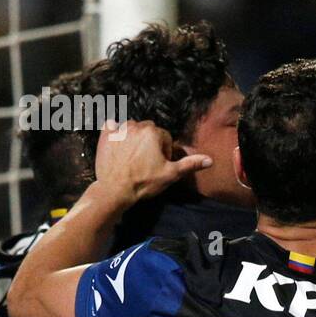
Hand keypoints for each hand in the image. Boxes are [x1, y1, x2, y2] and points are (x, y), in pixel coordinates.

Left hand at [94, 120, 210, 208]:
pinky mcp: (105, 136)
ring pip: (132, 127)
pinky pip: (111, 126)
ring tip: (133, 155)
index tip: (160, 164)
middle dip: (150, 141)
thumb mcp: (171, 174)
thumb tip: (210, 160)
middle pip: (149, 129)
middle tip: (147, 161)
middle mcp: (136, 126)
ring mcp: (119, 130)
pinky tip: (117, 142)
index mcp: (154, 133)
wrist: (115, 190)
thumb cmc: (144, 182)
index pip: (165, 137)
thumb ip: (190, 164)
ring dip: (135, 137)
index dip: (165, 151)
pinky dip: (114, 130)